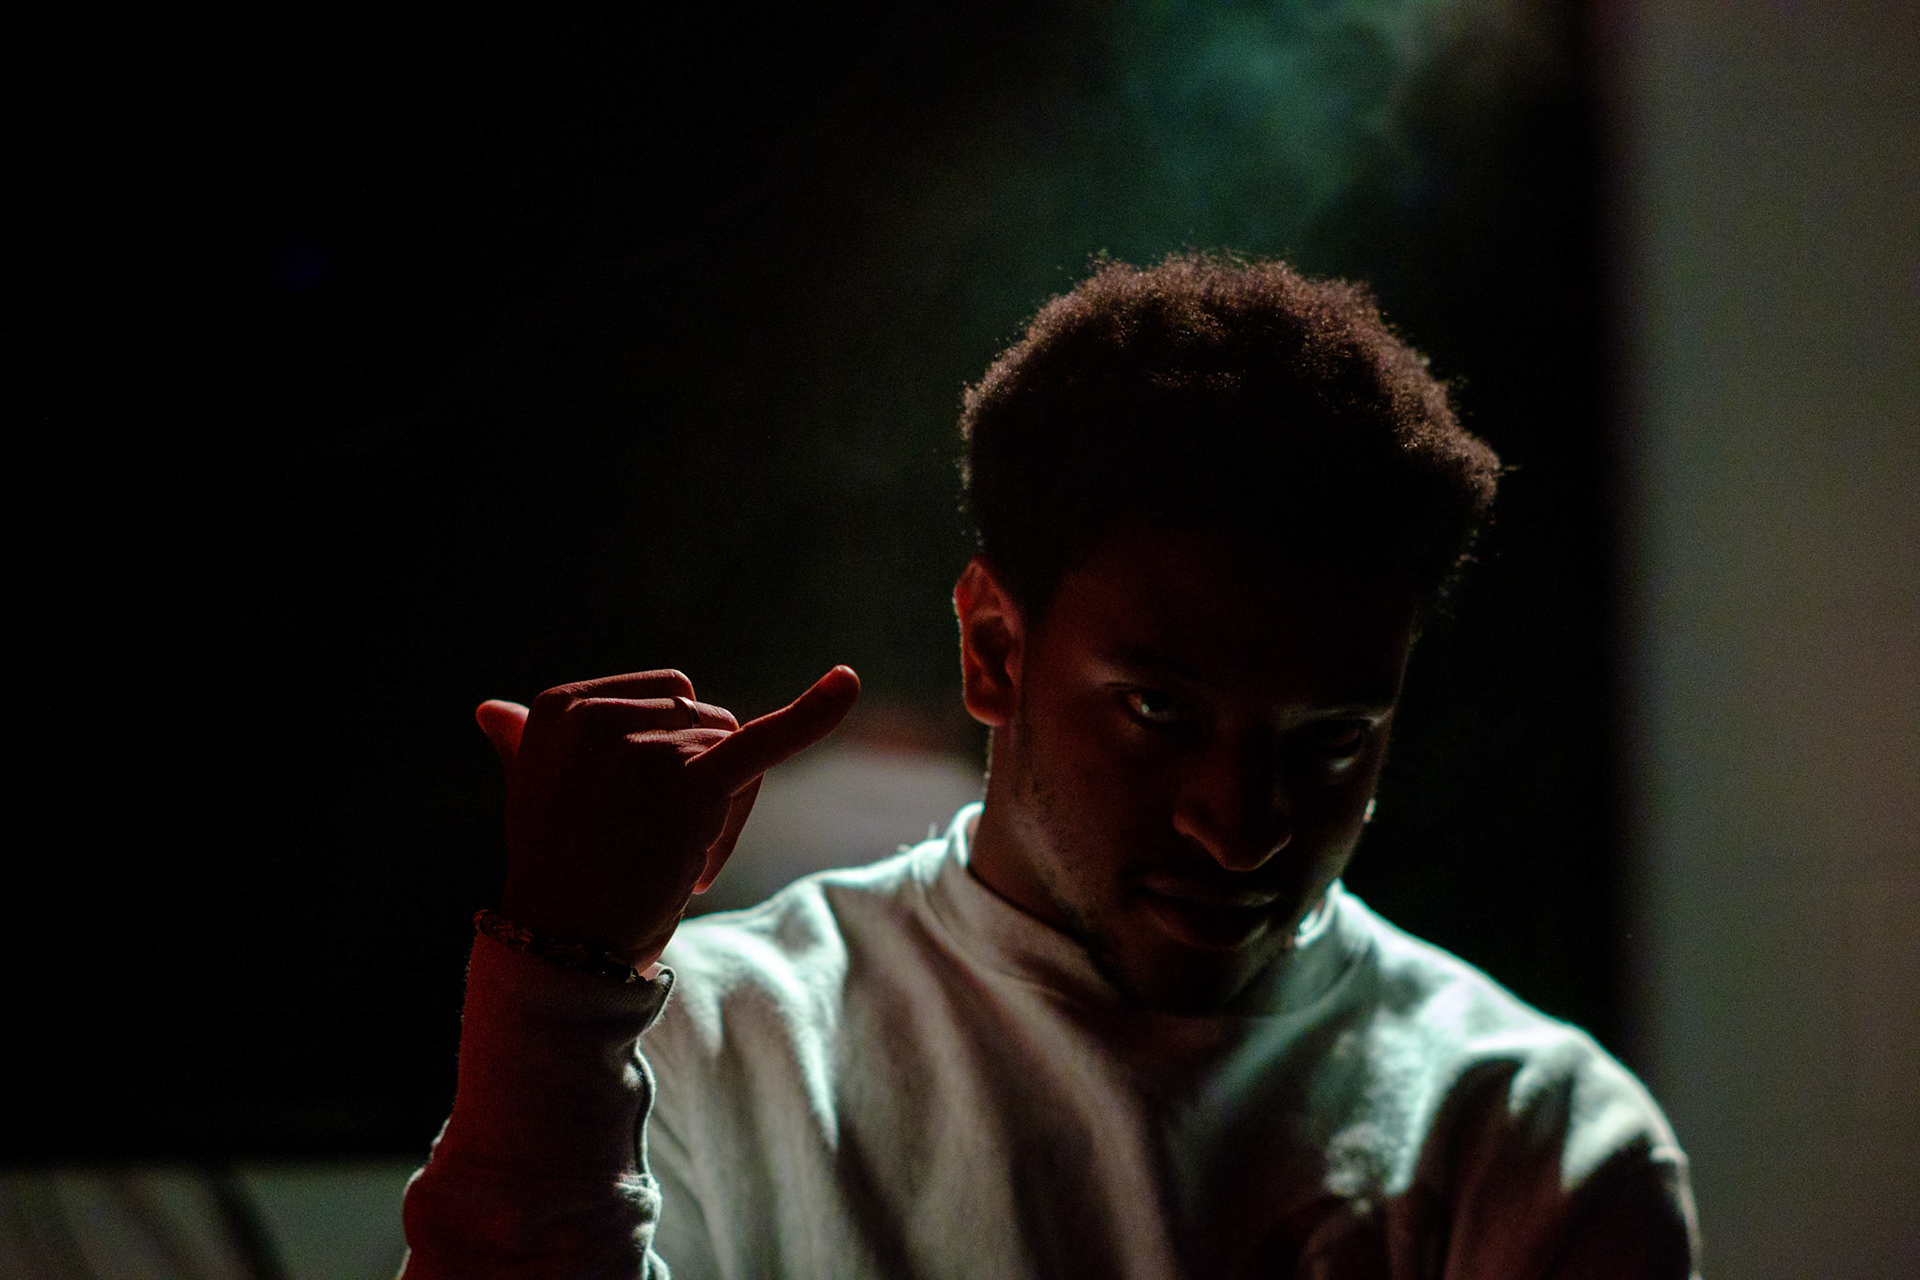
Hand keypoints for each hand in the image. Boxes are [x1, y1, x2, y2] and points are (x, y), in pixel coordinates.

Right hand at [475, 666, 859, 966]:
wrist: (564, 949)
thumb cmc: (560, 872)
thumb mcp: (533, 794)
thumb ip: (524, 743)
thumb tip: (492, 709)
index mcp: (562, 705)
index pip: (669, 695)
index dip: (671, 754)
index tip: (634, 811)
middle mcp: (599, 714)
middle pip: (706, 719)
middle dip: (704, 782)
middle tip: (664, 849)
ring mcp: (643, 746)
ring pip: (736, 748)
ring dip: (725, 811)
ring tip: (678, 864)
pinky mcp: (688, 784)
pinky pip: (762, 743)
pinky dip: (813, 715)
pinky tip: (847, 684)